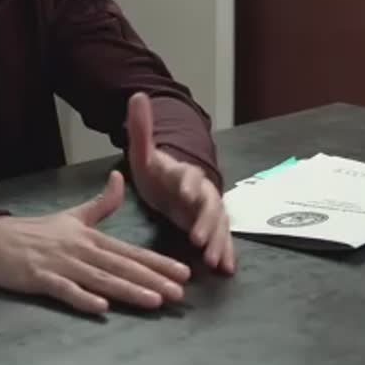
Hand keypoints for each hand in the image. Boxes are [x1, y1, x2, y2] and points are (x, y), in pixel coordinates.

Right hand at [0, 169, 191, 314]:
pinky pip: (66, 290)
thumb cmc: (37, 231)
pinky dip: (83, 299)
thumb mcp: (73, 215)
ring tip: (154, 301)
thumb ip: (102, 203)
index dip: (158, 262)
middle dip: (153, 280)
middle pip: (122, 267)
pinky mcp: (42, 279)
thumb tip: (120, 177)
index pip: (131, 252)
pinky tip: (102, 309)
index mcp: (92, 237)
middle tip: (179, 293)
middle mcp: (82, 251)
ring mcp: (63, 265)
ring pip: (102, 280)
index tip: (183, 272)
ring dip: (128, 291)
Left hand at [125, 92, 236, 274]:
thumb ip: (142, 129)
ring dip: (218, 242)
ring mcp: (208, 210)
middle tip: (200, 241)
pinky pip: (221, 239)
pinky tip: (226, 268)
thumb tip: (137, 95)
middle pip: (209, 205)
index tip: (185, 193)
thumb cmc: (156, 170)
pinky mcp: (210, 227)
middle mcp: (201, 190)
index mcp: (184, 172)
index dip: (188, 183)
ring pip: (219, 225)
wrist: (171, 183)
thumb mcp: (144, 152)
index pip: (189, 174)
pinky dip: (224, 252)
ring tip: (216, 262)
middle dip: (206, 223)